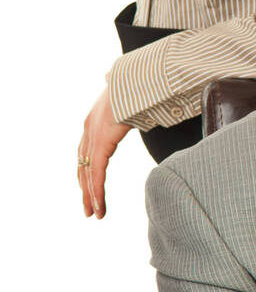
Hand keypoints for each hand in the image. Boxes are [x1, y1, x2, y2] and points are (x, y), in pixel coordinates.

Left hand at [77, 87, 132, 218]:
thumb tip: (113, 79)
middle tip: (89, 209)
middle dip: (86, 188)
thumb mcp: (127, 95)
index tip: (90, 188)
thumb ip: (123, 99)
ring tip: (95, 214)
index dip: (87, 171)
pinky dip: (97, 192)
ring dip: (91, 196)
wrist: (136, 77)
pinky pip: (96, 173)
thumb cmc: (137, 85)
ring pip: (88, 174)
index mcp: (94, 120)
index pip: (86, 152)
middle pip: (83, 165)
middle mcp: (89, 129)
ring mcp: (93, 136)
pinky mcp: (101, 143)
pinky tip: (100, 206)